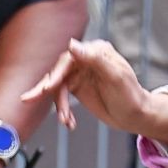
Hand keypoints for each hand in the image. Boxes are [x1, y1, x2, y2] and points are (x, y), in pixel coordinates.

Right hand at [21, 38, 167, 144]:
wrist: (136, 115)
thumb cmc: (131, 95)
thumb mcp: (116, 77)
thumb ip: (95, 59)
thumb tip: (72, 44)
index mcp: (96, 51)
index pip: (69, 58)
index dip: (56, 73)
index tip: (47, 87)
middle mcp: (86, 59)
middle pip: (58, 71)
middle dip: (46, 88)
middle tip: (31, 98)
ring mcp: (80, 73)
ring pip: (57, 86)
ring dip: (58, 105)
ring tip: (64, 120)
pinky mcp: (77, 87)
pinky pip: (61, 96)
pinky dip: (62, 110)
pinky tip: (68, 122)